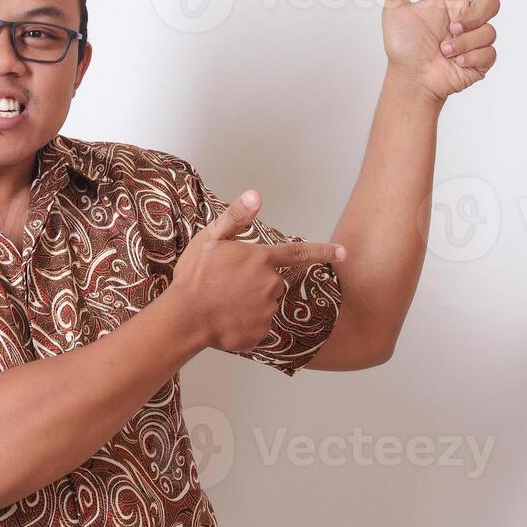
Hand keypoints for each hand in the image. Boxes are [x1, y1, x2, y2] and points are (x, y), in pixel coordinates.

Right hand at [167, 190, 346, 352]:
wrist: (184, 317)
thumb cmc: (194, 277)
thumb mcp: (210, 239)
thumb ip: (236, 217)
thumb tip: (256, 194)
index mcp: (261, 259)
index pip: (300, 253)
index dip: (323, 252)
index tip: (343, 252)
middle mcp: (270, 284)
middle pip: (274, 281)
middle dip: (257, 282)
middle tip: (227, 285)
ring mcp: (267, 310)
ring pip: (266, 303)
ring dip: (251, 302)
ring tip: (224, 302)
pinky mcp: (261, 332)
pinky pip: (259, 324)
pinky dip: (246, 322)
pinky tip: (227, 318)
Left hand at [382, 0, 523, 102]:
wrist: (410, 78)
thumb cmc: (403, 48)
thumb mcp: (395, 12)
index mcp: (453, 3)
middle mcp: (467, 19)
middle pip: (492, 3)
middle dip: (473, 16)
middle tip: (451, 29)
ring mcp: (475, 40)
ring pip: (489, 31)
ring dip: (465, 42)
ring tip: (445, 51)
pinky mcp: (481, 61)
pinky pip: (489, 52)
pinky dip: (471, 57)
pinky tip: (456, 62)